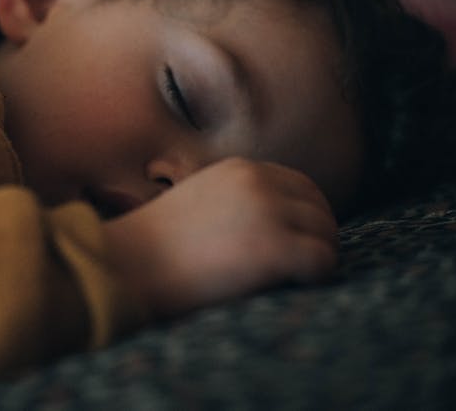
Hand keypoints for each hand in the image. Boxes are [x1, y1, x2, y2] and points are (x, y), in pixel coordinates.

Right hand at [102, 157, 337, 315]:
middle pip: (320, 207)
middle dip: (317, 236)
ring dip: (318, 257)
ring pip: (327, 233)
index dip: (304, 217)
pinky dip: (316, 276)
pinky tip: (290, 286)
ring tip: (292, 279)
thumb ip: (236, 202)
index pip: (300, 186)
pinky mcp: (275, 247)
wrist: (127, 265)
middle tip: (300, 267)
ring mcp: (269, 212)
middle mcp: (259, 182)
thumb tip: (273, 225)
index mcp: (239, 169)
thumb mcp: (197, 201)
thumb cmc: (154, 247)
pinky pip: (323, 260)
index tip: (294, 242)